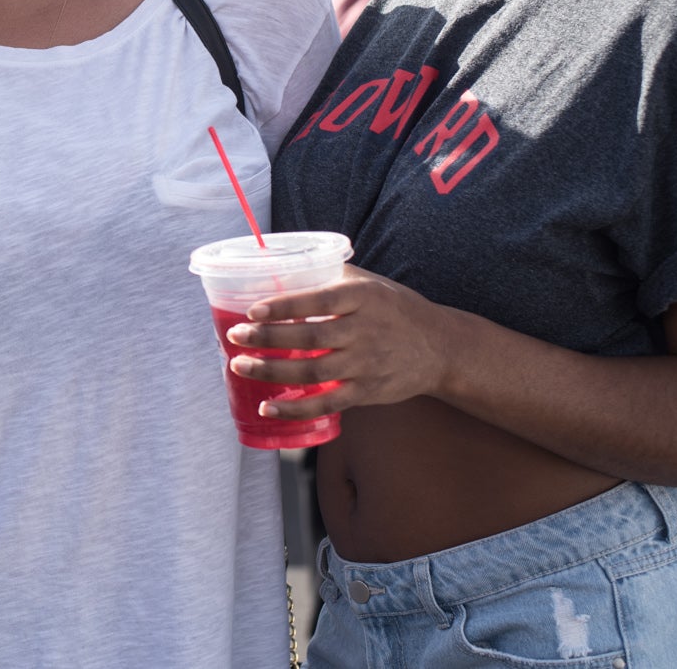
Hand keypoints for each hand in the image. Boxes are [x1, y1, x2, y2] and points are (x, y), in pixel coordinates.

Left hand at [223, 266, 452, 417]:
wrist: (441, 348)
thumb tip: (281, 267)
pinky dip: (296, 409)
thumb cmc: (396, 309)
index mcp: (363, 298)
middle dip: (268, 339)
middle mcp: (365, 332)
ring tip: (241, 366)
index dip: (284, 306)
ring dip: (273, 371)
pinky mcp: (367, 392)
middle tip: (235, 337)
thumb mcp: (370, 283)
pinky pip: (327, 403)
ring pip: (314, 372)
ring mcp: (366, 365)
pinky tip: (268, 406)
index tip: (252, 310)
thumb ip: (331, 276)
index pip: (319, 301)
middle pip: (311, 338)